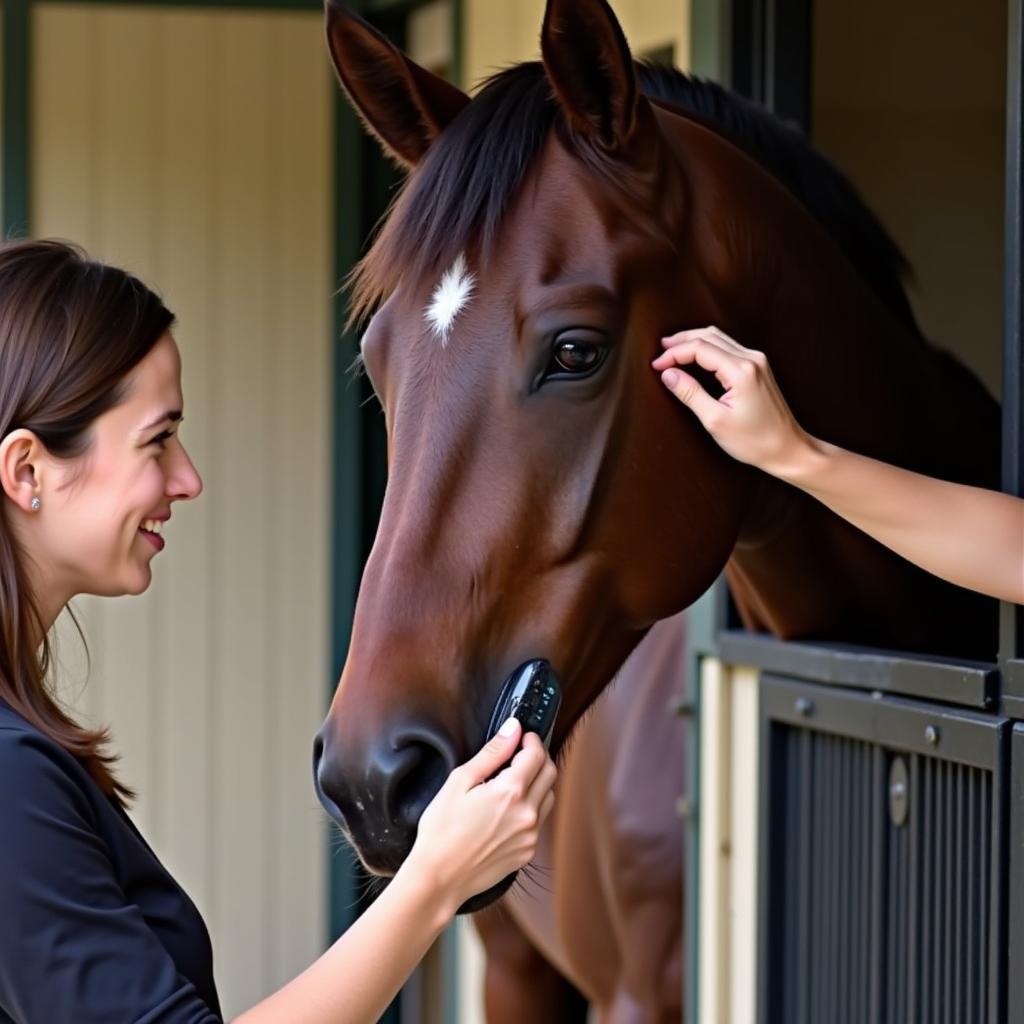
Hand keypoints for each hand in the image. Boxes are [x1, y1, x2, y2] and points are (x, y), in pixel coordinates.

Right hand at [408, 719, 556, 909]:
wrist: (439, 878)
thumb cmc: (442, 830)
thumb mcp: (460, 781)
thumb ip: (492, 753)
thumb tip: (513, 729)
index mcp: (510, 792)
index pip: (537, 754)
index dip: (531, 739)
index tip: (521, 736)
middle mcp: (527, 813)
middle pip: (550, 773)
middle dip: (538, 757)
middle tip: (519, 753)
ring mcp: (530, 835)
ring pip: (549, 796)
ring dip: (538, 782)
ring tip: (513, 780)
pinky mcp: (528, 852)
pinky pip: (540, 821)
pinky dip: (532, 806)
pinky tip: (509, 808)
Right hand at [651, 326, 815, 476]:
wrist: (787, 448)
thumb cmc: (754, 441)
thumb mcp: (715, 420)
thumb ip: (690, 393)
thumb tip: (668, 374)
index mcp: (741, 371)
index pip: (700, 348)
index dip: (674, 354)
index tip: (656, 366)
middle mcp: (752, 359)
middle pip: (709, 336)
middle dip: (682, 341)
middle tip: (660, 350)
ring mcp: (757, 361)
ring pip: (719, 338)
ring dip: (694, 341)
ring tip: (672, 349)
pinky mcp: (758, 367)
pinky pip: (728, 347)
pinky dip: (707, 347)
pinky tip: (694, 355)